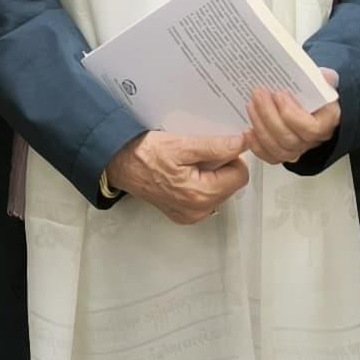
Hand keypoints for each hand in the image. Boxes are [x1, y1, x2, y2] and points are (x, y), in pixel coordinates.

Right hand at [102, 127, 251, 225]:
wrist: (118, 164)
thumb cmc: (145, 153)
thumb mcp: (181, 144)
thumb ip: (215, 146)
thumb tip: (242, 143)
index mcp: (200, 195)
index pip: (240, 176)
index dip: (232, 157)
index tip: (217, 145)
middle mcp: (198, 211)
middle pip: (230, 185)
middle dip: (222, 167)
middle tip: (198, 152)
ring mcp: (190, 215)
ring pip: (218, 191)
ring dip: (211, 175)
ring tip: (189, 162)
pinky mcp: (183, 215)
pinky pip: (205, 198)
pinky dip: (201, 183)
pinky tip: (184, 172)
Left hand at [241, 77, 341, 167]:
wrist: (310, 107)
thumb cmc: (315, 97)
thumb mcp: (322, 84)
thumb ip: (323, 81)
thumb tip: (326, 76)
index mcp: (326, 124)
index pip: (311, 129)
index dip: (292, 115)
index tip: (280, 94)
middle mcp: (312, 142)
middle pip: (289, 138)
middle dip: (269, 115)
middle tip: (259, 94)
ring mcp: (296, 150)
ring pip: (277, 148)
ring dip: (260, 126)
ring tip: (251, 105)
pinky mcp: (282, 153)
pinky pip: (269, 156)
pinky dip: (256, 145)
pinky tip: (247, 131)